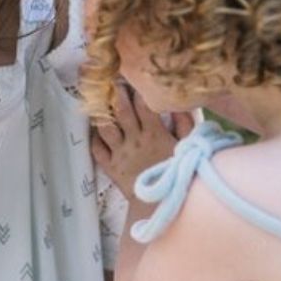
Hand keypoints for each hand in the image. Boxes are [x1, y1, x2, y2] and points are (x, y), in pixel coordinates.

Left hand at [91, 85, 191, 199]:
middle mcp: (134, 140)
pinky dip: (94, 139)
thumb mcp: (188, 147)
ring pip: (105, 128)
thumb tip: (182, 104)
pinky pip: (97, 151)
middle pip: (121, 112)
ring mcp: (120, 153)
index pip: (144, 105)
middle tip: (110, 80)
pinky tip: (93, 129)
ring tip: (97, 100)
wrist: (160, 204)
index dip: (138, 90)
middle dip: (115, 94)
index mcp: (153, 133)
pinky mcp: (111, 167)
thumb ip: (186, 124)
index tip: (134, 77)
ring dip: (101, 113)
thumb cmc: (177, 174)